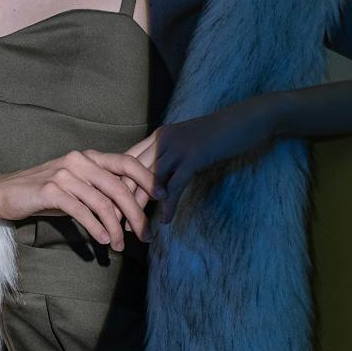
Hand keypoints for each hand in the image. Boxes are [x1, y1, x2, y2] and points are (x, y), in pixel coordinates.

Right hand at [0, 149, 158, 250]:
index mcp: (88, 157)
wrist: (6, 194)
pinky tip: (103, 240)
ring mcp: (64, 174)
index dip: (148, 178)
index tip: (163, 196)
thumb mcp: (76, 185)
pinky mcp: (51, 190)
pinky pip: (82, 212)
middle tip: (146, 234)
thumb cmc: (45, 192)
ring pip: (102, 203)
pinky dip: (96, 228)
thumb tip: (131, 207)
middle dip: (136, 214)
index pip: (127, 162)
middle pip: (119, 187)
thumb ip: (100, 189)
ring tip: (121, 245)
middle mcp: (79, 161)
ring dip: (116, 228)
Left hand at [124, 99, 278, 235]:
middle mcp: (162, 140)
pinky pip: (176, 184)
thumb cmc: (217, 136)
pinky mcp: (194, 156)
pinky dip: (168, 204)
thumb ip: (169, 159)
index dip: (115, 185)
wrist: (245, 120)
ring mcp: (178, 147)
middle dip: (120, 200)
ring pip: (150, 181)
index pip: (126, 162)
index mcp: (157, 137)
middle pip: (132, 173)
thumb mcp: (186, 145)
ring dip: (140, 207)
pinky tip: (164, 220)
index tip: (105, 206)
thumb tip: (156, 182)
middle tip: (111, 224)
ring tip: (134, 230)